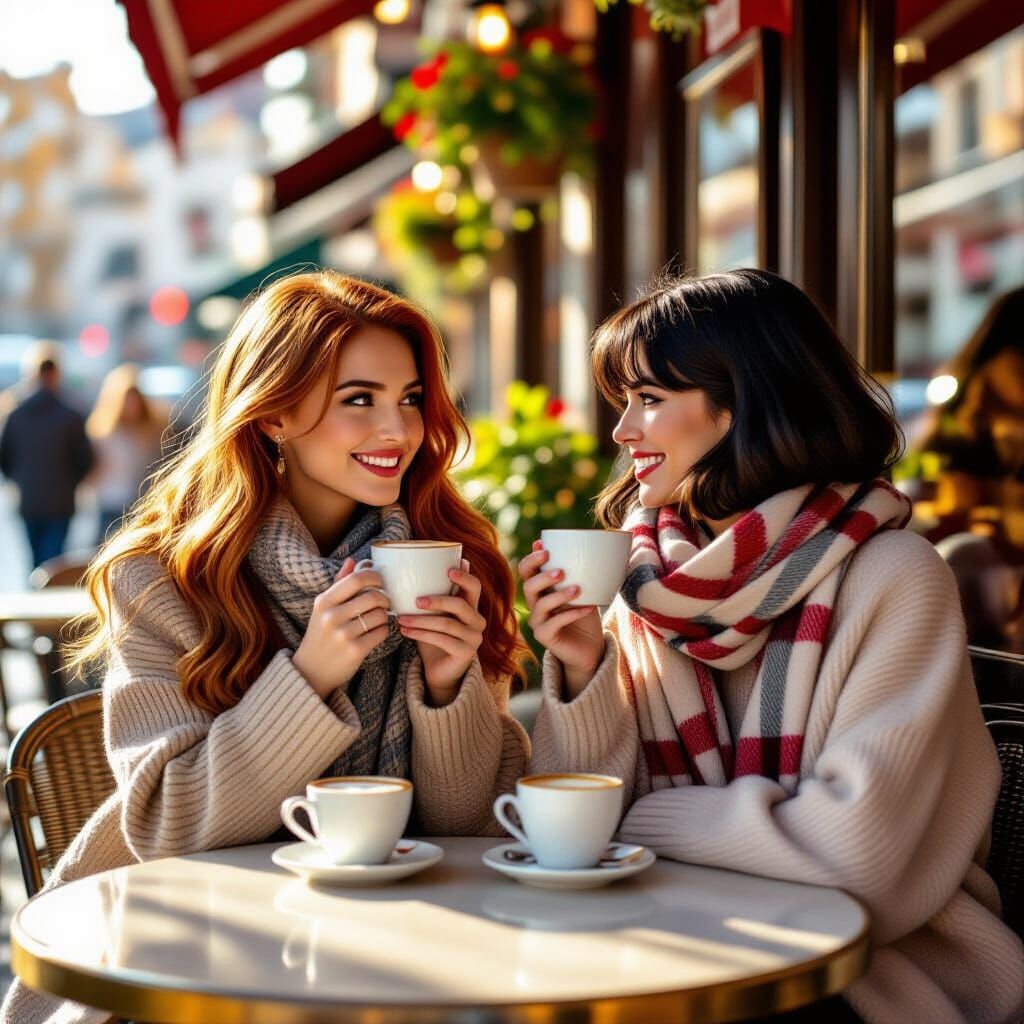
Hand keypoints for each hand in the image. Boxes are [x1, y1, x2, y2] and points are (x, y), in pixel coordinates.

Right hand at [292, 558, 391, 699]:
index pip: (356, 579)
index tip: (379, 581)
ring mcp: (343, 635)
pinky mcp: (355, 651)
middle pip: (373, 596)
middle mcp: (331, 616)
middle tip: (385, 602)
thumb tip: (353, 560)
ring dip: (385, 616)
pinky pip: (381, 633)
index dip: (374, 577)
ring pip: (380, 615)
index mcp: (324, 601)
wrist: (311, 671)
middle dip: (385, 598)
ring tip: (378, 619)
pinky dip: (383, 631)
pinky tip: (376, 632)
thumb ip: (338, 583)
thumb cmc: (320, 634)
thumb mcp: (323, 608)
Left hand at [397, 560, 483, 705]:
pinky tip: (405, 632)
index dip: (464, 577)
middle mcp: (477, 621)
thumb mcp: (434, 615)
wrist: (439, 671)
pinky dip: (421, 634)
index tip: (449, 570)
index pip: (475, 587)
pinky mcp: (466, 653)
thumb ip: (432, 596)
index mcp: (472, 607)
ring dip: (421, 620)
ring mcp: (474, 638)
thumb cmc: (435, 637)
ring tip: (401, 618)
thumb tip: (418, 568)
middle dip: (437, 600)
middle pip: (460, 604)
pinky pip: (442, 640)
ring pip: (447, 624)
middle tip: (416, 600)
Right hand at [519, 541, 603, 698]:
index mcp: (540, 588)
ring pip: (541, 605)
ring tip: (578, 589)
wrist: (590, 646)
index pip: (525, 571)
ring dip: (559, 595)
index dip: (531, 560)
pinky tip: (589, 607)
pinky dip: (572, 614)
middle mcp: (534, 604)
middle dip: (543, 577)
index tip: (545, 549)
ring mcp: (537, 621)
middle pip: (528, 587)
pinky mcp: (544, 637)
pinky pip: (555, 623)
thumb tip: (579, 545)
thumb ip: (577, 571)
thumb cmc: (585, 614)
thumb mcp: (583, 589)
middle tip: (561, 571)